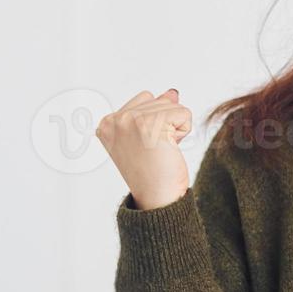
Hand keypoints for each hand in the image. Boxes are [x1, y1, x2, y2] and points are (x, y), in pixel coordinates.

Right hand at [96, 88, 192, 209]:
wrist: (158, 199)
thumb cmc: (153, 173)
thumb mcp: (149, 136)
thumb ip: (155, 111)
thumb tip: (171, 92)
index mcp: (107, 123)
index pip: (145, 98)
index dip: (155, 123)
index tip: (145, 147)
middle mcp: (114, 120)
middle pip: (159, 99)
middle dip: (166, 124)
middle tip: (156, 151)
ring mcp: (129, 121)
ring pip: (172, 105)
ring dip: (175, 128)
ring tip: (162, 151)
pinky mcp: (150, 125)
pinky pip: (183, 113)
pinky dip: (184, 132)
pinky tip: (170, 150)